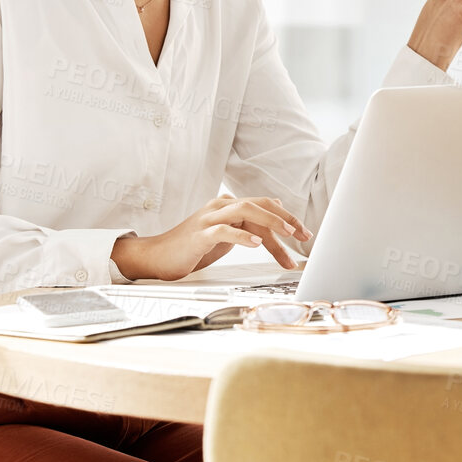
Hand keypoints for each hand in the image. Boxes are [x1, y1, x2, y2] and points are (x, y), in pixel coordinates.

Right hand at [111, 194, 311, 280]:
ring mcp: (208, 219)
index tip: (304, 233)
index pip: (264, 204)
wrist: (156, 257)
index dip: (287, 217)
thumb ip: (246, 223)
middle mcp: (219, 207)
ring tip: (287, 234)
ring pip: (244, 211)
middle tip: (302, 235)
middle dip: (284, 219)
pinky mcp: (199, 235)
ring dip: (269, 222)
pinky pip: (223, 230)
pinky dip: (241, 235)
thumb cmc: (191, 247)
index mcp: (227, 206)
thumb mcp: (226, 234)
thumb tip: (272, 213)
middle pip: (258, 205)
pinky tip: (254, 242)